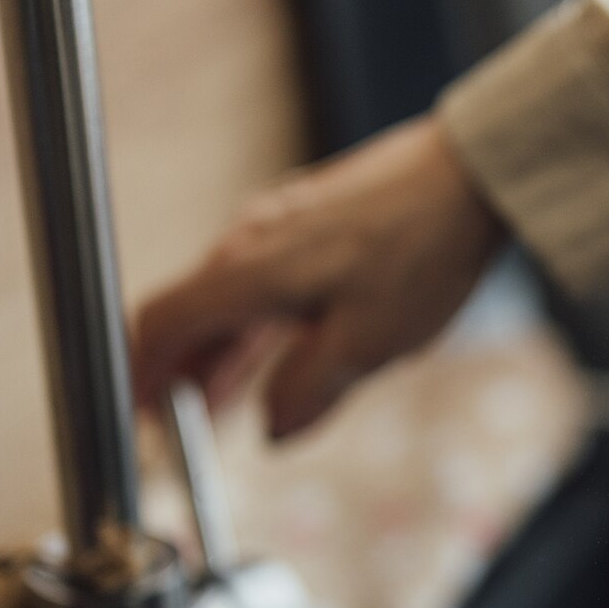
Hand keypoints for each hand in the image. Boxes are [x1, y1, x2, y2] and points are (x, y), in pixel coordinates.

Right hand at [130, 116, 508, 439]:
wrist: (471, 176)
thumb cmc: (423, 254)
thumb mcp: (370, 344)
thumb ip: (309, 391)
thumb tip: (273, 430)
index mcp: (250, 272)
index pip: (163, 324)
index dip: (141, 376)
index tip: (137, 417)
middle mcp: (249, 242)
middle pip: (190, 315)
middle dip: (180, 375)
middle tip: (182, 430)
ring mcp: (278, 226)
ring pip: (227, 300)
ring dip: (220, 355)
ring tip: (223, 405)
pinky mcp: (310, 219)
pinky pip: (260, 281)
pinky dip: (253, 326)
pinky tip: (276, 352)